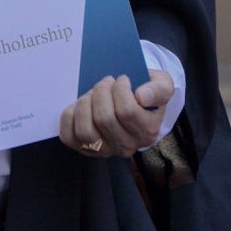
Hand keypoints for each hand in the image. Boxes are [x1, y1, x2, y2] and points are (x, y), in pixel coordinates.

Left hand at [58, 70, 173, 158]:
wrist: (132, 104)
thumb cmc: (146, 92)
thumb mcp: (161, 84)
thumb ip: (158, 89)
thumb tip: (142, 97)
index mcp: (147, 132)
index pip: (127, 112)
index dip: (120, 89)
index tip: (122, 79)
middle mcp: (127, 146)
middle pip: (105, 119)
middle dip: (101, 92)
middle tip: (106, 82)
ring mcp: (105, 150)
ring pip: (86, 131)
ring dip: (85, 104)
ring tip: (91, 94)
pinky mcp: (85, 149)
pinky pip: (69, 136)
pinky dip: (69, 117)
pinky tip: (78, 105)